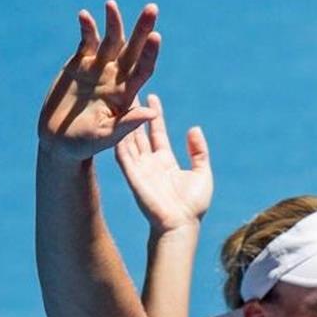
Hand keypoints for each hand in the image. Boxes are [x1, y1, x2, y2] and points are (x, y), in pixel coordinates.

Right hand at [38, 1, 161, 160]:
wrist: (60, 140)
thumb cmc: (86, 144)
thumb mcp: (107, 137)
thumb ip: (127, 124)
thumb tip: (152, 114)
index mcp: (127, 95)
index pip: (143, 70)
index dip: (150, 53)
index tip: (156, 36)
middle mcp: (116, 78)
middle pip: (133, 50)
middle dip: (142, 29)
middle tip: (152, 8)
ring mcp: (98, 69)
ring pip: (110, 41)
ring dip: (113, 23)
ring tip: (112, 4)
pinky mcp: (79, 64)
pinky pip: (86, 42)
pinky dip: (86, 29)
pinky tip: (85, 15)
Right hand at [115, 95, 213, 233]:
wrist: (181, 225)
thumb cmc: (193, 205)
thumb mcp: (202, 173)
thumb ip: (199, 151)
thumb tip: (194, 129)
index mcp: (165, 161)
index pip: (157, 133)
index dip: (155, 115)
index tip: (152, 96)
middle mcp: (149, 162)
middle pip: (139, 132)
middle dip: (135, 113)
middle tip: (129, 91)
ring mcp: (139, 168)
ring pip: (128, 140)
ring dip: (124, 122)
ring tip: (119, 102)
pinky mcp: (132, 176)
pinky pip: (123, 154)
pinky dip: (118, 139)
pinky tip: (114, 123)